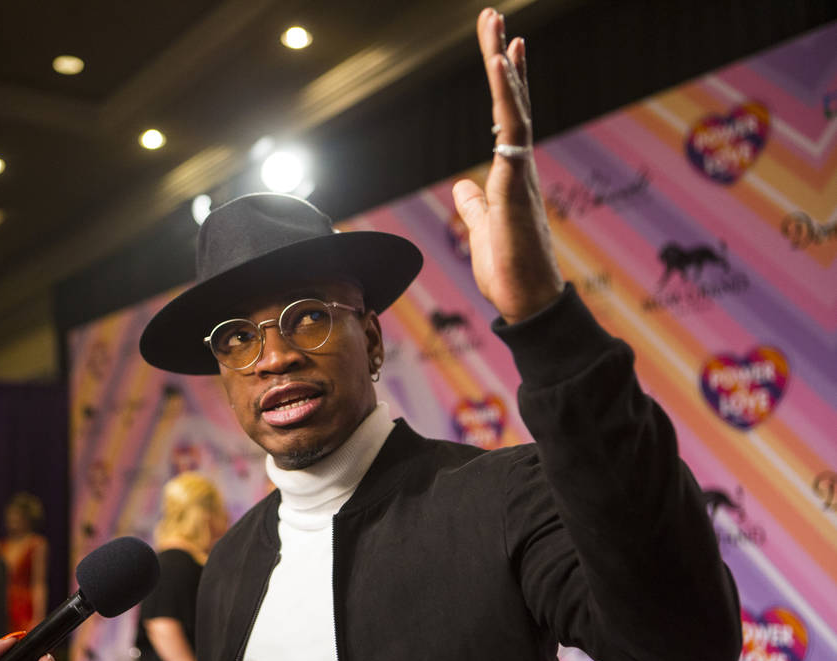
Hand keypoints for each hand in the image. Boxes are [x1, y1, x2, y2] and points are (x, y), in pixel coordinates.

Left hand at [452, 8, 562, 323]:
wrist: (527, 302)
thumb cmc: (509, 269)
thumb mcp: (483, 228)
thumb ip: (474, 203)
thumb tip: (463, 185)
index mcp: (512, 173)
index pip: (508, 117)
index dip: (506, 82)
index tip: (502, 49)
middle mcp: (521, 166)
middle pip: (512, 101)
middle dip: (503, 57)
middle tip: (494, 17)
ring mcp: (521, 173)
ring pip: (513, 108)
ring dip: (503, 66)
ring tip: (496, 26)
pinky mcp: (515, 185)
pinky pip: (512, 132)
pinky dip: (505, 97)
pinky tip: (498, 67)